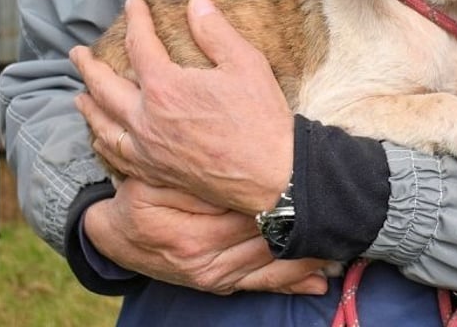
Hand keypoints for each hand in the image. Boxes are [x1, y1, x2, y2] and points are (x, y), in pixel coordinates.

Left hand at [70, 0, 292, 213]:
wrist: (273, 175)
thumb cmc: (262, 119)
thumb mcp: (246, 63)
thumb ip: (215, 31)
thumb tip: (197, 3)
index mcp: (166, 88)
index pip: (139, 45)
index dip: (135, 20)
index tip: (133, 5)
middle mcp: (146, 119)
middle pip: (104, 87)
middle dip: (89, 66)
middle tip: (77, 53)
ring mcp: (148, 151)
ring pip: (103, 125)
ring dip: (88, 106)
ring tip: (79, 96)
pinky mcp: (157, 174)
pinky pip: (117, 156)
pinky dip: (103, 142)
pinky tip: (103, 139)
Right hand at [84, 178, 328, 294]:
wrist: (112, 230)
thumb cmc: (143, 191)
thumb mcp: (162, 175)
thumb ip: (199, 171)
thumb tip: (250, 173)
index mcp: (187, 224)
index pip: (248, 211)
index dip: (285, 200)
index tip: (315, 190)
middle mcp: (197, 255)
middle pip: (264, 238)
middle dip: (303, 229)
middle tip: (344, 222)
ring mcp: (205, 274)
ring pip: (266, 264)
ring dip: (303, 257)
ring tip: (341, 245)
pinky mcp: (211, 285)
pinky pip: (254, 285)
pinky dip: (286, 283)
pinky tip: (315, 282)